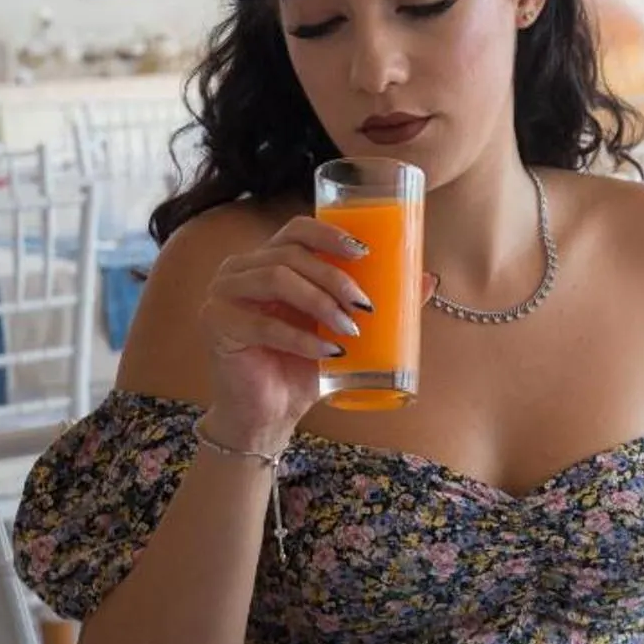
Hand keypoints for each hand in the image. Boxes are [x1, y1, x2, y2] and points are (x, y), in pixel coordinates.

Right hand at [198, 216, 413, 451]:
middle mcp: (241, 269)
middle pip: (291, 254)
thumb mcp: (343, 329)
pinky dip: (301, 338)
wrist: (270, 414)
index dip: (329, 233)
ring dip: (320, 302)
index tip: (364, 252)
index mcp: (269, 260)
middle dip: (334, 277)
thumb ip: (378, 303)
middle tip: (365, 305)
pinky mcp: (215, 323)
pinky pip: (263, 323)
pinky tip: (326, 351)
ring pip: (276, 278)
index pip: (297, 229)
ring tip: (349, 328)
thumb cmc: (304, 367)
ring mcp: (222, 293)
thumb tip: (428, 279)